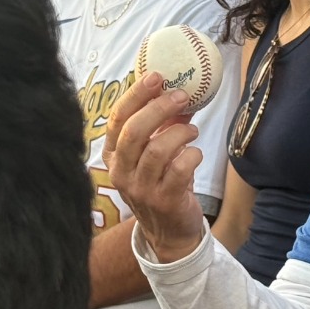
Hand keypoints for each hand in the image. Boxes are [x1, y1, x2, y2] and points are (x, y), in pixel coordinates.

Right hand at [105, 72, 204, 263]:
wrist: (169, 231)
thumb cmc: (162, 183)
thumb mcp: (154, 153)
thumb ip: (163, 125)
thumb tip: (180, 92)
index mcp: (113, 155)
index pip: (117, 119)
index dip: (136, 95)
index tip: (156, 76)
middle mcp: (121, 172)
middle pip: (134, 132)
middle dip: (159, 108)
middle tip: (181, 96)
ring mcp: (140, 188)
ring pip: (157, 150)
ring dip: (180, 133)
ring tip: (192, 130)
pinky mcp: (163, 200)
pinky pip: (179, 169)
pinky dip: (192, 155)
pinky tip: (196, 154)